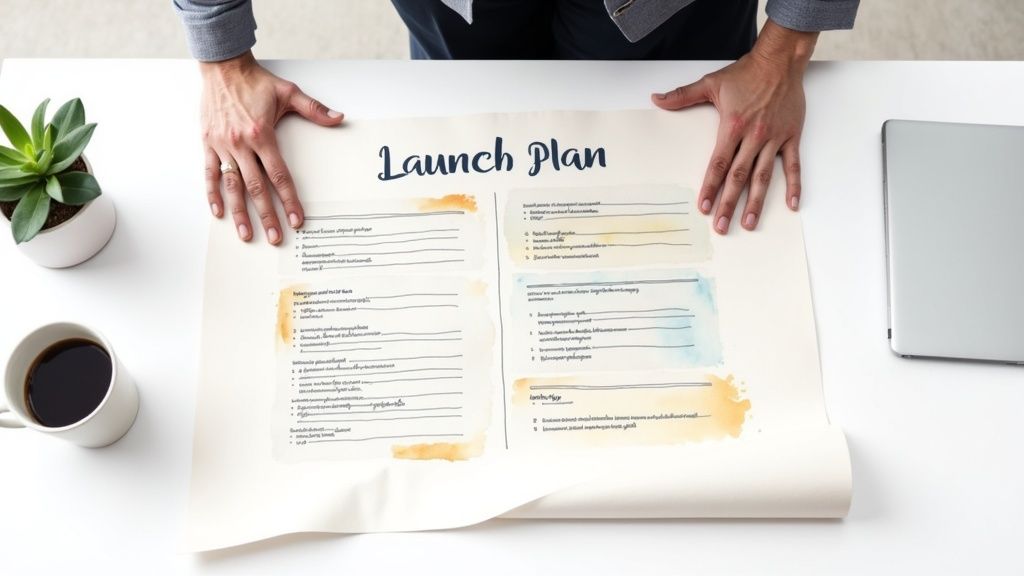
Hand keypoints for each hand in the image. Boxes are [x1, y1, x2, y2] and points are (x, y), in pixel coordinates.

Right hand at [201, 51, 343, 243]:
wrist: (222, 67)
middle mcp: (241, 144)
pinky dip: (212, 194)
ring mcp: (222, 145)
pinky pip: (209, 173)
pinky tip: (219, 212)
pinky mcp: (207, 143)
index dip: (289, 199)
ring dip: (239, 212)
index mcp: (262, 135)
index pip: (279, 175)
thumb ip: (314, 109)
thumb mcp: (288, 92)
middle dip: (267, 215)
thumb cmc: (256, 81)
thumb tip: (339, 118)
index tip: (297, 219)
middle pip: (256, 187)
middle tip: (276, 237)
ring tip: (246, 234)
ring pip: (231, 185)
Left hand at [652, 20, 817, 233]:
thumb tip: (656, 99)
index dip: (710, 187)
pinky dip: (793, 185)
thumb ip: (682, 95)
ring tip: (749, 223)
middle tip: (721, 226)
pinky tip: (791, 205)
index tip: (703, 206)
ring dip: (756, 202)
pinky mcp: (791, 137)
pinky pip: (793, 166)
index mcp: (732, 126)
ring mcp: (773, 138)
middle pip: (738, 176)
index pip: (718, 164)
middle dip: (729, 204)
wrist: (780, 61)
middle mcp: (753, 136)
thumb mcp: (711, 83)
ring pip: (763, 176)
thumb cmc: (746, 73)